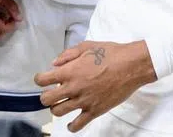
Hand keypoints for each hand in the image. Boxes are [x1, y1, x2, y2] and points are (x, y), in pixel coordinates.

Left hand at [35, 40, 156, 131]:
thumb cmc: (111, 53)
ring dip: (56, 108)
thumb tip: (55, 63)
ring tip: (62, 104)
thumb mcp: (88, 46)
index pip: (43, 80)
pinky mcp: (94, 111)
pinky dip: (71, 126)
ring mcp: (83, 101)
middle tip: (51, 93)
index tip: (43, 79)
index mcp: (70, 71)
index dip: (40, 79)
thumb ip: (68, 54)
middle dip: (45, 96)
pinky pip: (77, 125)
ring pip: (58, 112)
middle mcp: (73, 88)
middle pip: (46, 99)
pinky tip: (71, 122)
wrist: (132, 65)